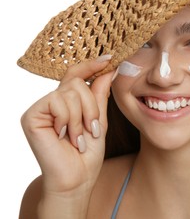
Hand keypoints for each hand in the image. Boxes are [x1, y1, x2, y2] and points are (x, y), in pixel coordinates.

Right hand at [21, 55, 114, 200]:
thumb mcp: (99, 119)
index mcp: (68, 101)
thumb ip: (100, 94)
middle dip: (91, 107)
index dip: (92, 65)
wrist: (77, 178)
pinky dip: (68, 120)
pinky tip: (64, 136)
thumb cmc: (88, 152)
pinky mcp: (32, 115)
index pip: (77, 74)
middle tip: (92, 130)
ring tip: (78, 137)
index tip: (109, 58)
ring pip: (70, 93)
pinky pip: (57, 102)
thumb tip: (108, 69)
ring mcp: (41, 108)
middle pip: (77, 83)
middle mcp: (53, 101)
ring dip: (81, 118)